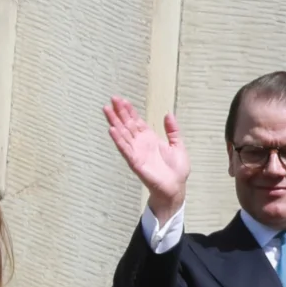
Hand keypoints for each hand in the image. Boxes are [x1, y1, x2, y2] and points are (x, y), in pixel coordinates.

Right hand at [104, 96, 188, 217]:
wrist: (176, 187)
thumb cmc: (177, 169)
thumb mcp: (178, 145)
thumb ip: (173, 130)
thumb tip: (168, 113)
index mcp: (150, 139)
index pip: (136, 121)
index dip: (129, 111)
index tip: (121, 100)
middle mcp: (140, 144)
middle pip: (127, 124)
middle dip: (119, 112)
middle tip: (112, 98)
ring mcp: (136, 152)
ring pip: (123, 134)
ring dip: (115, 122)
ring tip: (107, 110)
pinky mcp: (135, 162)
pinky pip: (125, 149)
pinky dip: (118, 139)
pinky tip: (112, 129)